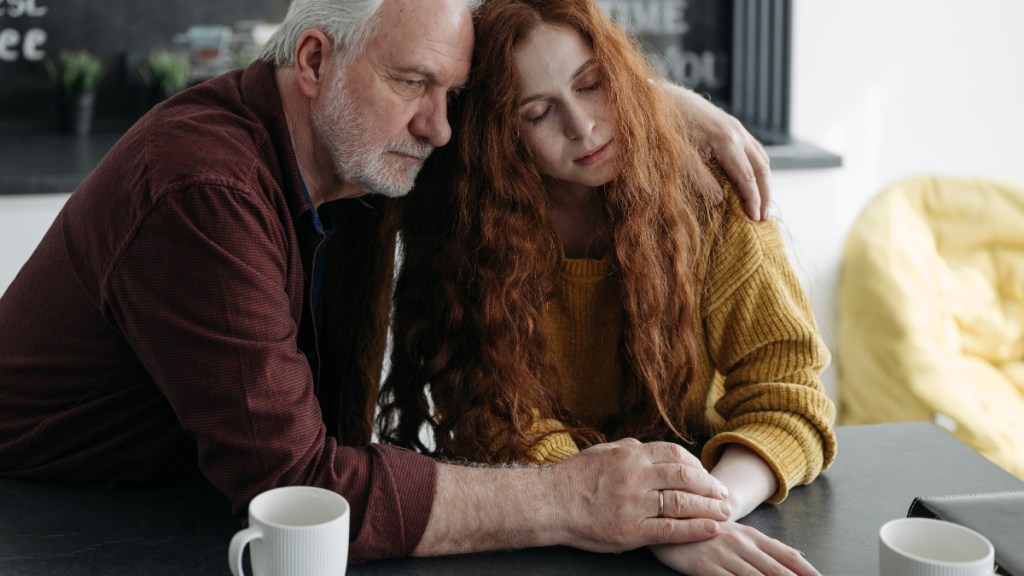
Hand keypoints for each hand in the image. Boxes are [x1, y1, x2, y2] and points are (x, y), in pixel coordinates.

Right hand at [549, 438, 731, 552]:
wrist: (549, 503)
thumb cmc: (573, 478)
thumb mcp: (601, 452)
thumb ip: (627, 449)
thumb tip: (646, 447)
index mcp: (630, 456)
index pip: (675, 455)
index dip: (696, 465)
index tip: (707, 475)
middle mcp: (635, 476)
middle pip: (684, 477)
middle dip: (709, 485)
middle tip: (724, 495)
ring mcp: (634, 504)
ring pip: (681, 502)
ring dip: (708, 507)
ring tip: (725, 512)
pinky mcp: (631, 531)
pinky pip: (670, 530)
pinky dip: (694, 529)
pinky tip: (711, 528)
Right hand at [650, 521, 819, 575]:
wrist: (669, 518)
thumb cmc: (705, 530)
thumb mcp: (737, 533)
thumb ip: (765, 546)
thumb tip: (799, 556)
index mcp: (752, 536)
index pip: (787, 555)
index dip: (807, 570)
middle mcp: (741, 544)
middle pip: (776, 569)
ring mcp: (723, 555)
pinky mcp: (705, 566)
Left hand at [664, 82, 771, 220]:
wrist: (659, 97)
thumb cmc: (667, 129)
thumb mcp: (680, 159)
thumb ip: (702, 180)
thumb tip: (721, 200)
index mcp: (726, 141)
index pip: (747, 177)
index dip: (752, 200)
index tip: (755, 220)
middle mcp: (737, 132)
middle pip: (761, 167)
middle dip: (765, 193)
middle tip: (764, 218)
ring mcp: (736, 126)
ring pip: (761, 157)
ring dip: (764, 181)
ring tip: (762, 203)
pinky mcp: (731, 124)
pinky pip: (753, 148)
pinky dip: (757, 167)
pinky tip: (754, 180)